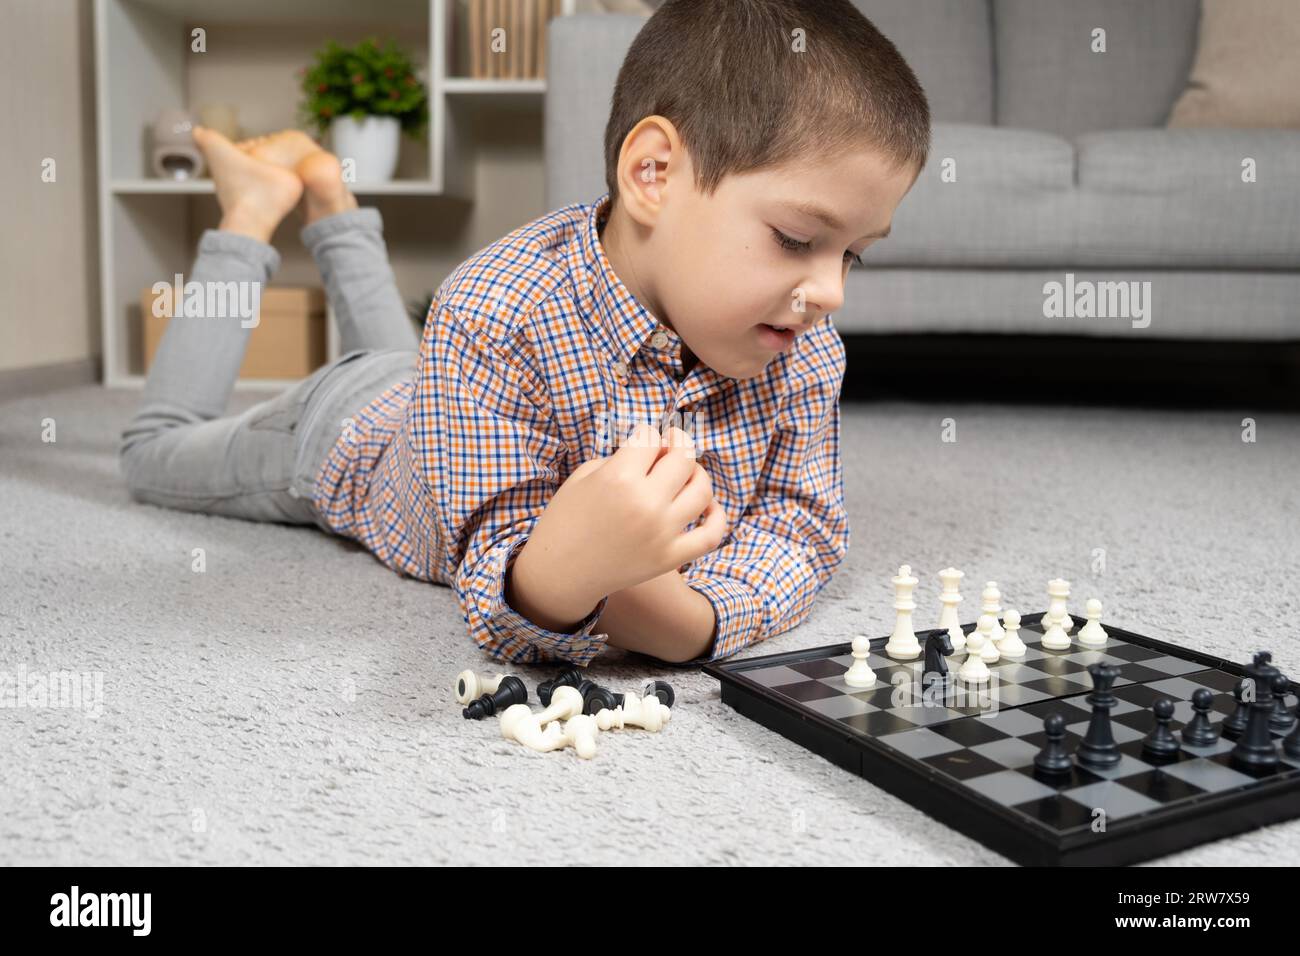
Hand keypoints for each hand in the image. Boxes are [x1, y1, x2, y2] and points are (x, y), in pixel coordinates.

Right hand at [511, 423, 727, 624]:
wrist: (559, 573)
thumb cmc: (566, 519)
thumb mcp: (584, 475)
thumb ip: (622, 456)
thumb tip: (658, 451)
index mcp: (618, 478)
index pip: (652, 438)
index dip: (649, 435)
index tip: (643, 444)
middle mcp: (645, 503)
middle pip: (683, 458)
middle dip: (678, 445)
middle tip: (670, 447)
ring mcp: (661, 533)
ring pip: (702, 490)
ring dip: (697, 475)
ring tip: (686, 475)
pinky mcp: (670, 558)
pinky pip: (711, 535)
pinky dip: (717, 517)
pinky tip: (707, 507)